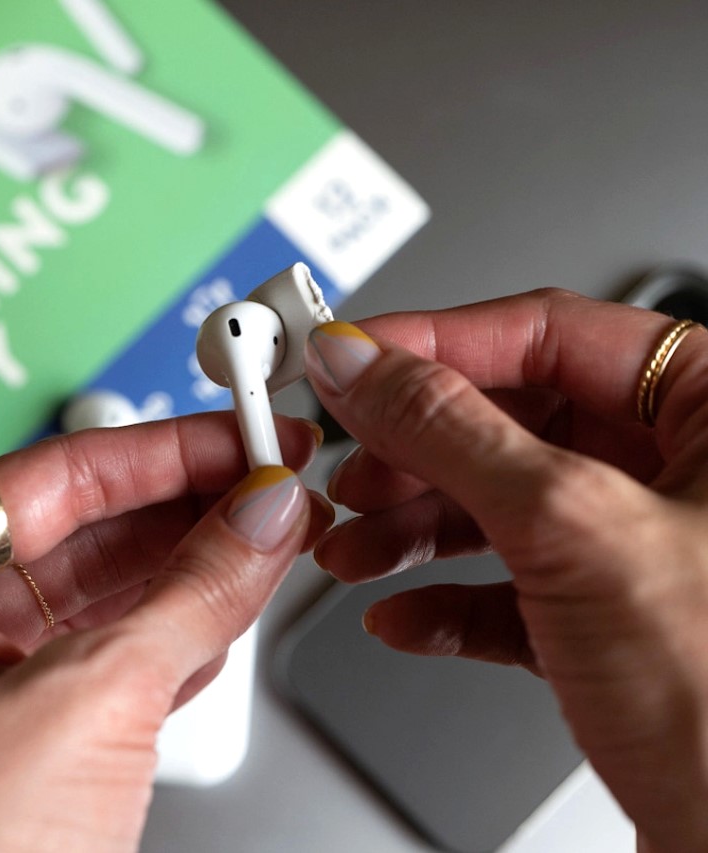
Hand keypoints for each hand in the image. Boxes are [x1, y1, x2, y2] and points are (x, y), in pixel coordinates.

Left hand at [0, 413, 329, 851]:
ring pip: (90, 600)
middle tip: (269, 486)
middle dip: (181, 512)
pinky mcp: (4, 749)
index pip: (44, 477)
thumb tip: (258, 521)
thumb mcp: (87, 703)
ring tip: (269, 540)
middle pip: (70, 532)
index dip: (158, 452)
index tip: (238, 436)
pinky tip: (224, 615)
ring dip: (185, 575)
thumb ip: (189, 597)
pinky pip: (95, 665)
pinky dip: (167, 641)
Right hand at [304, 289, 707, 851]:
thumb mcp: (575, 530)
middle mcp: (683, 472)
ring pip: (501, 507)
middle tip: (343, 467)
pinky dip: (446, 601)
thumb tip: (363, 368)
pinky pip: (510, 589)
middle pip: (510, 424)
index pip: (547, 333)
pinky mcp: (613, 624)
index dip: (432, 343)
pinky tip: (401, 615)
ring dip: (411, 532)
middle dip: (411, 456)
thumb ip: (451, 432)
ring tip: (352, 550)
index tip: (346, 358)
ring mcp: (645, 550)